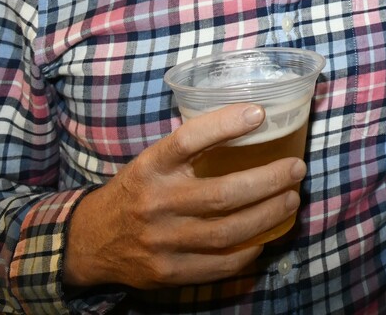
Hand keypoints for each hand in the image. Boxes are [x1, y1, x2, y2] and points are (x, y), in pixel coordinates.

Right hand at [63, 103, 305, 289]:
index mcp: (151, 167)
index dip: (224, 124)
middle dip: (269, 180)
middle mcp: (155, 203)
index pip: (188, 140)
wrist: (90, 241)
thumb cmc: (137, 192)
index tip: (259, 112)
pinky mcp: (168, 272)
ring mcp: (162, 242)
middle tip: (296, 169)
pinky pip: (220, 264)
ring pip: (228, 232)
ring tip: (291, 199)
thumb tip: (253, 124)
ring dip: (268, 215)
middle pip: (223, 194)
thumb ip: (191, 150)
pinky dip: (249, 251)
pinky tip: (265, 236)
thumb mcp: (153, 161)